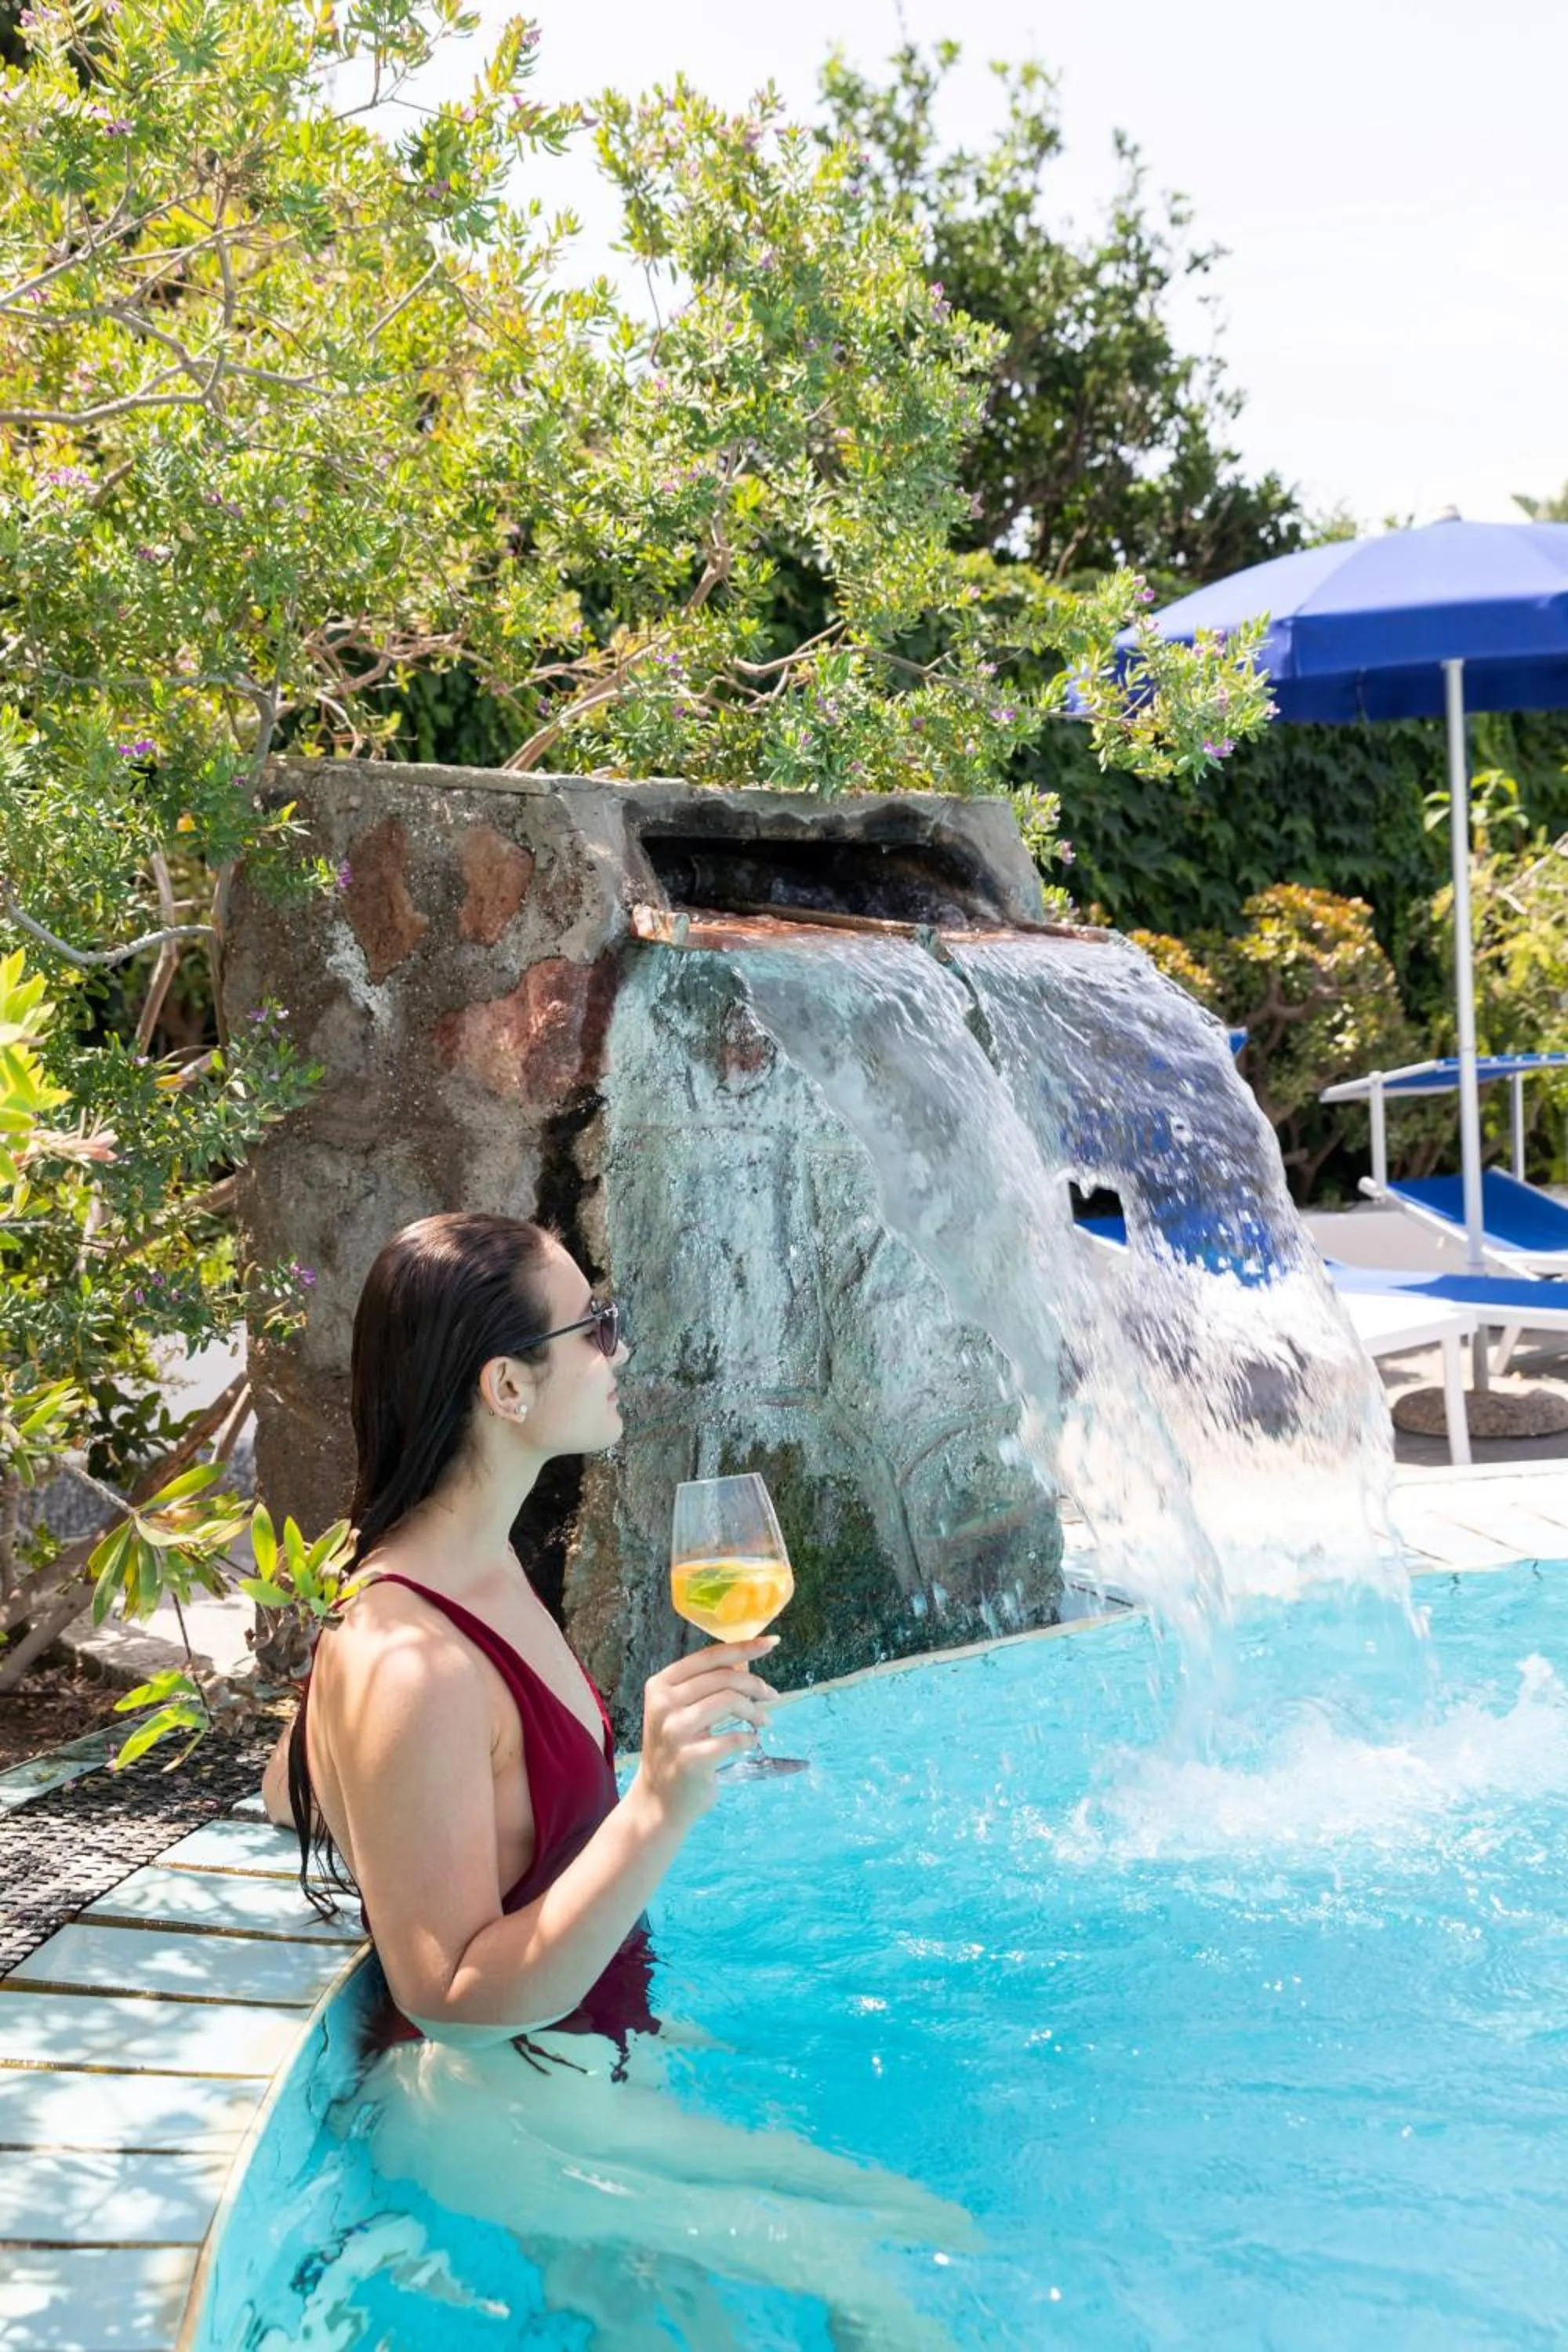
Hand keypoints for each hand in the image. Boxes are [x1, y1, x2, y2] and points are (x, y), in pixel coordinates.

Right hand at [637, 1637, 779, 1826]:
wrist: (659, 1800)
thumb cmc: (677, 1748)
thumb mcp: (683, 1710)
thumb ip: (709, 1684)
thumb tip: (745, 1658)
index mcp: (660, 1685)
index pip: (708, 1657)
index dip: (743, 1648)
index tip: (771, 1643)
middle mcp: (663, 1704)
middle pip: (723, 1678)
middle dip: (755, 1684)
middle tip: (771, 1695)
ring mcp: (675, 1732)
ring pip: (729, 1701)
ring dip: (754, 1711)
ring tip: (762, 1720)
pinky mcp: (690, 1759)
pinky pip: (734, 1738)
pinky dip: (749, 1738)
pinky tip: (750, 1741)